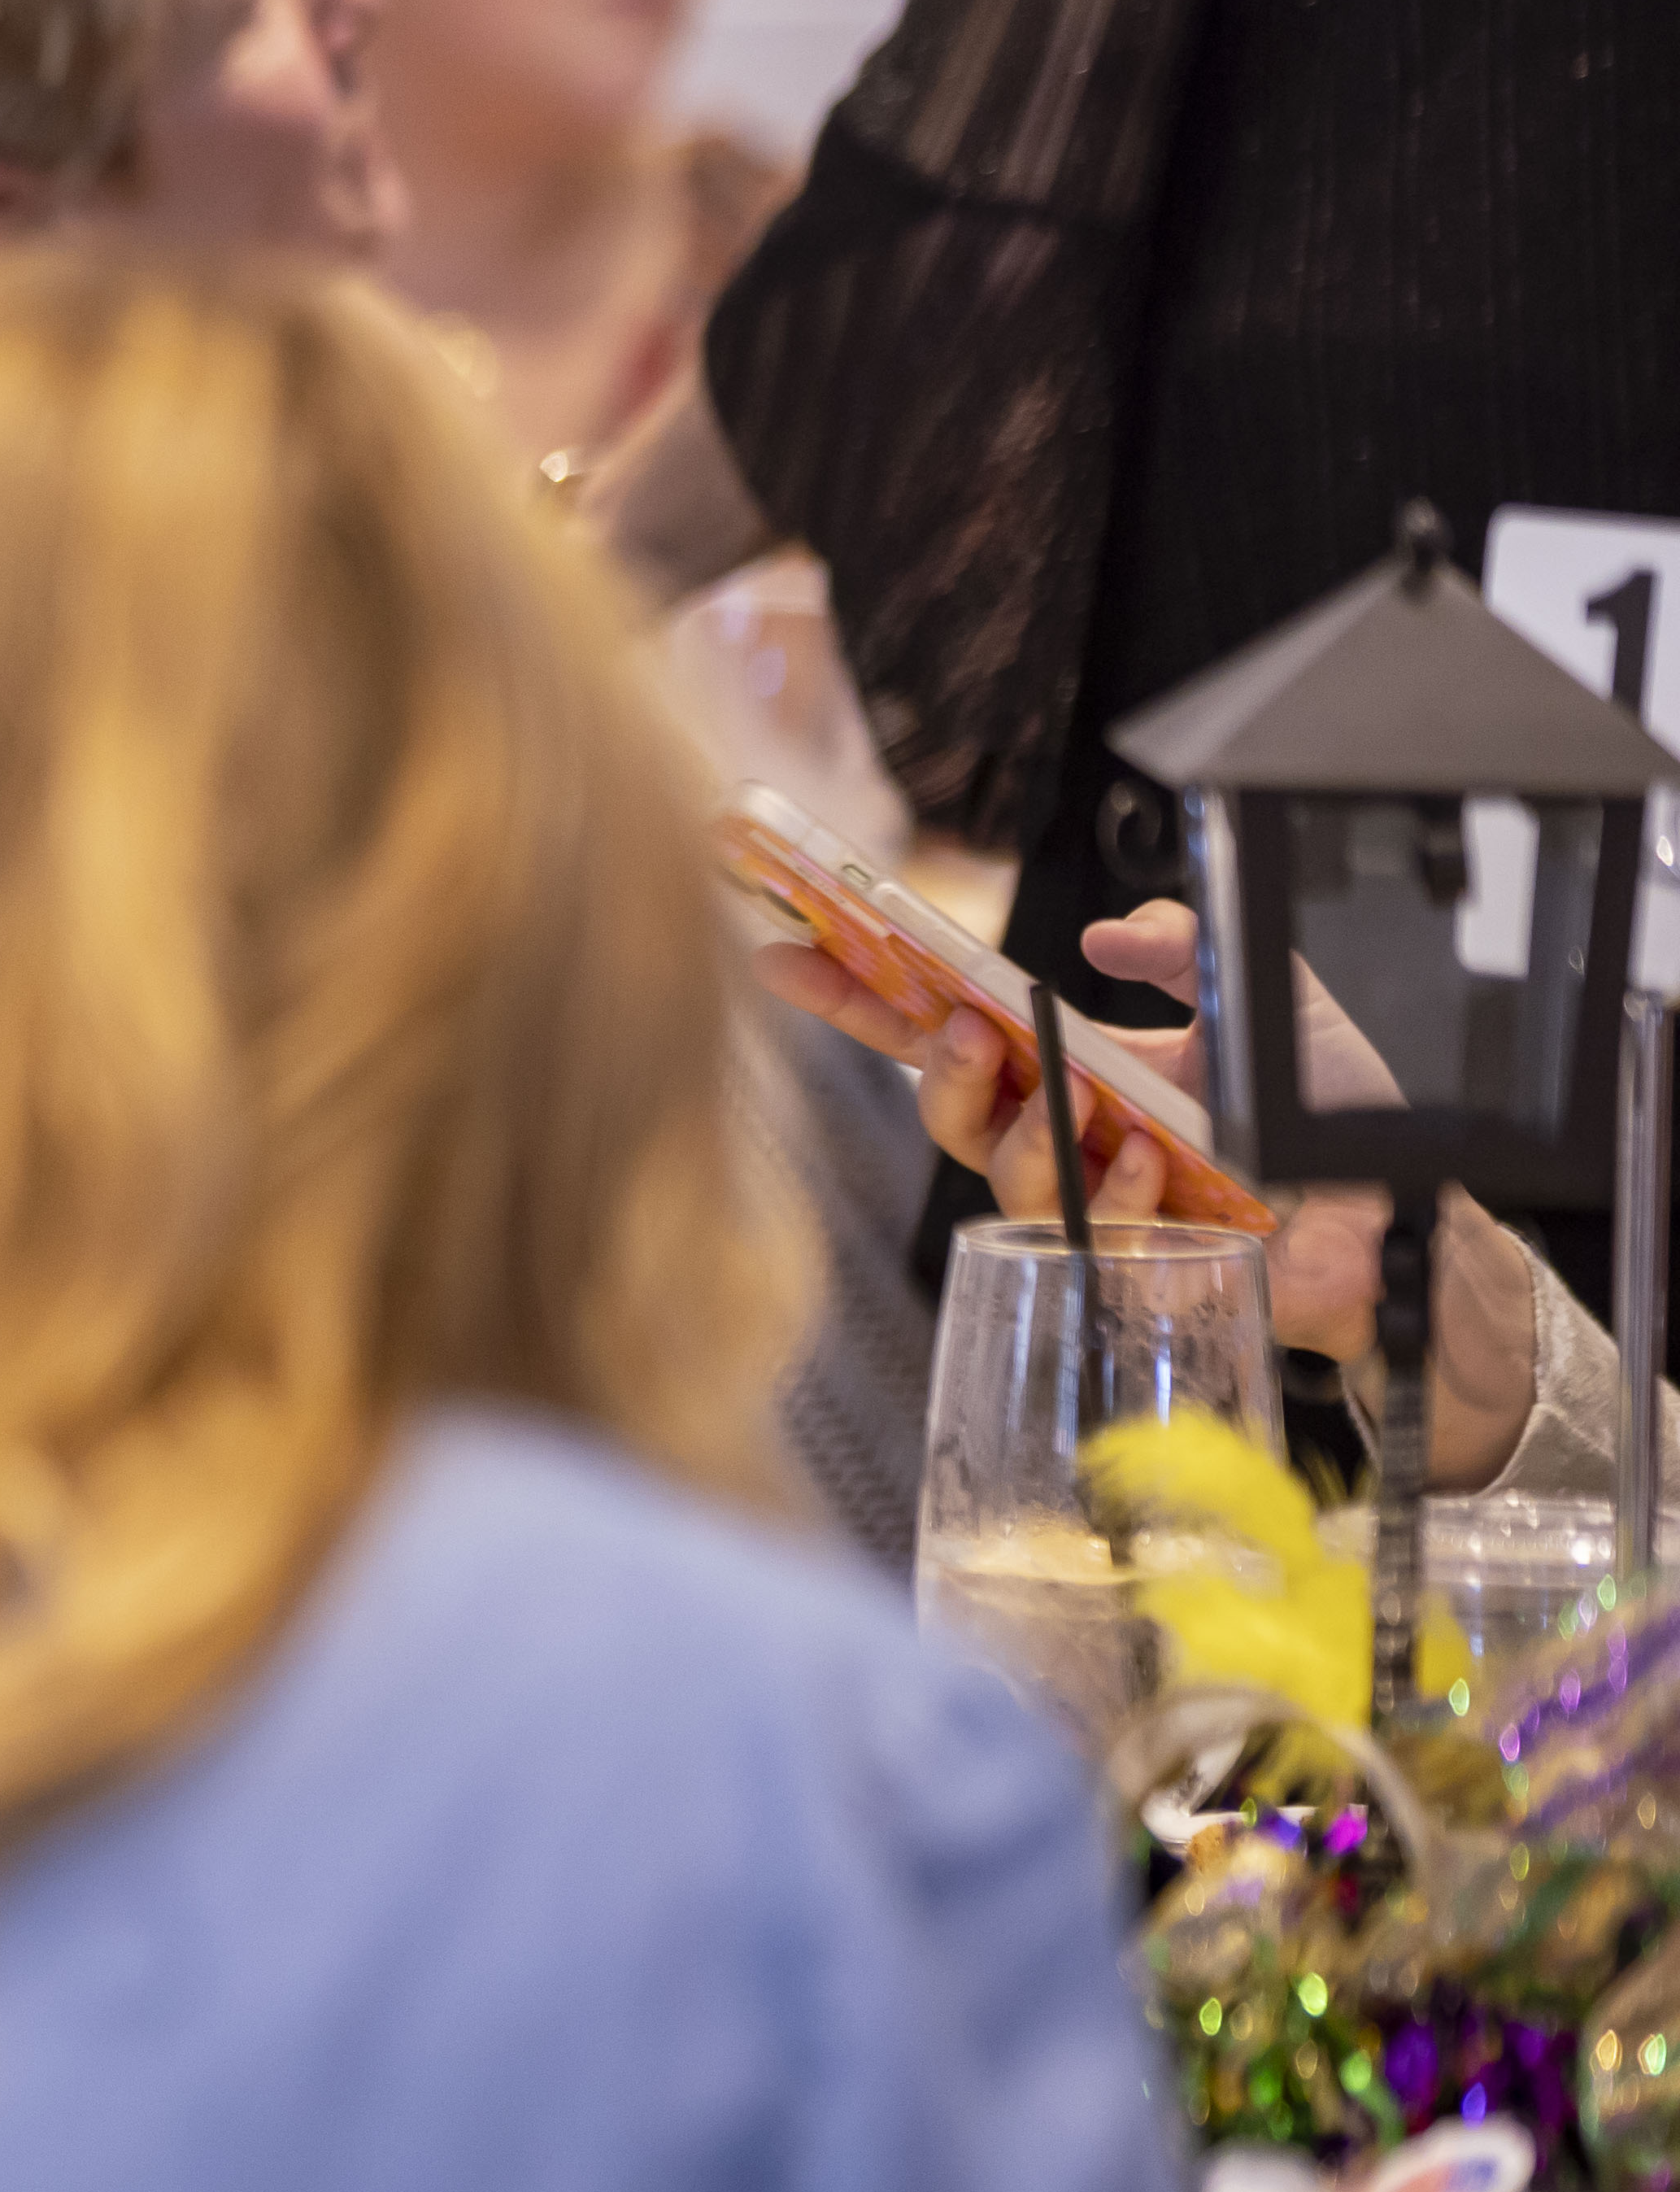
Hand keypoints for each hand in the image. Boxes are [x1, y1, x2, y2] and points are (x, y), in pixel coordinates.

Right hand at [790, 902, 1537, 1444]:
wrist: (1400, 1212)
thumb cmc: (1334, 1118)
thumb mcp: (1259, 997)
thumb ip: (1185, 947)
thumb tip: (1109, 932)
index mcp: (1074, 1064)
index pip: (942, 1025)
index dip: (862, 992)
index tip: (791, 950)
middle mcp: (1066, 1133)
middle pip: (943, 1103)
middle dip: (934, 1063)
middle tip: (962, 1027)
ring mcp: (1090, 1200)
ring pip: (996, 1169)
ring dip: (1026, 1125)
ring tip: (1080, 1092)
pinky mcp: (1129, 1259)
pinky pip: (1080, 1227)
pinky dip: (1113, 1184)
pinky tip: (1153, 1163)